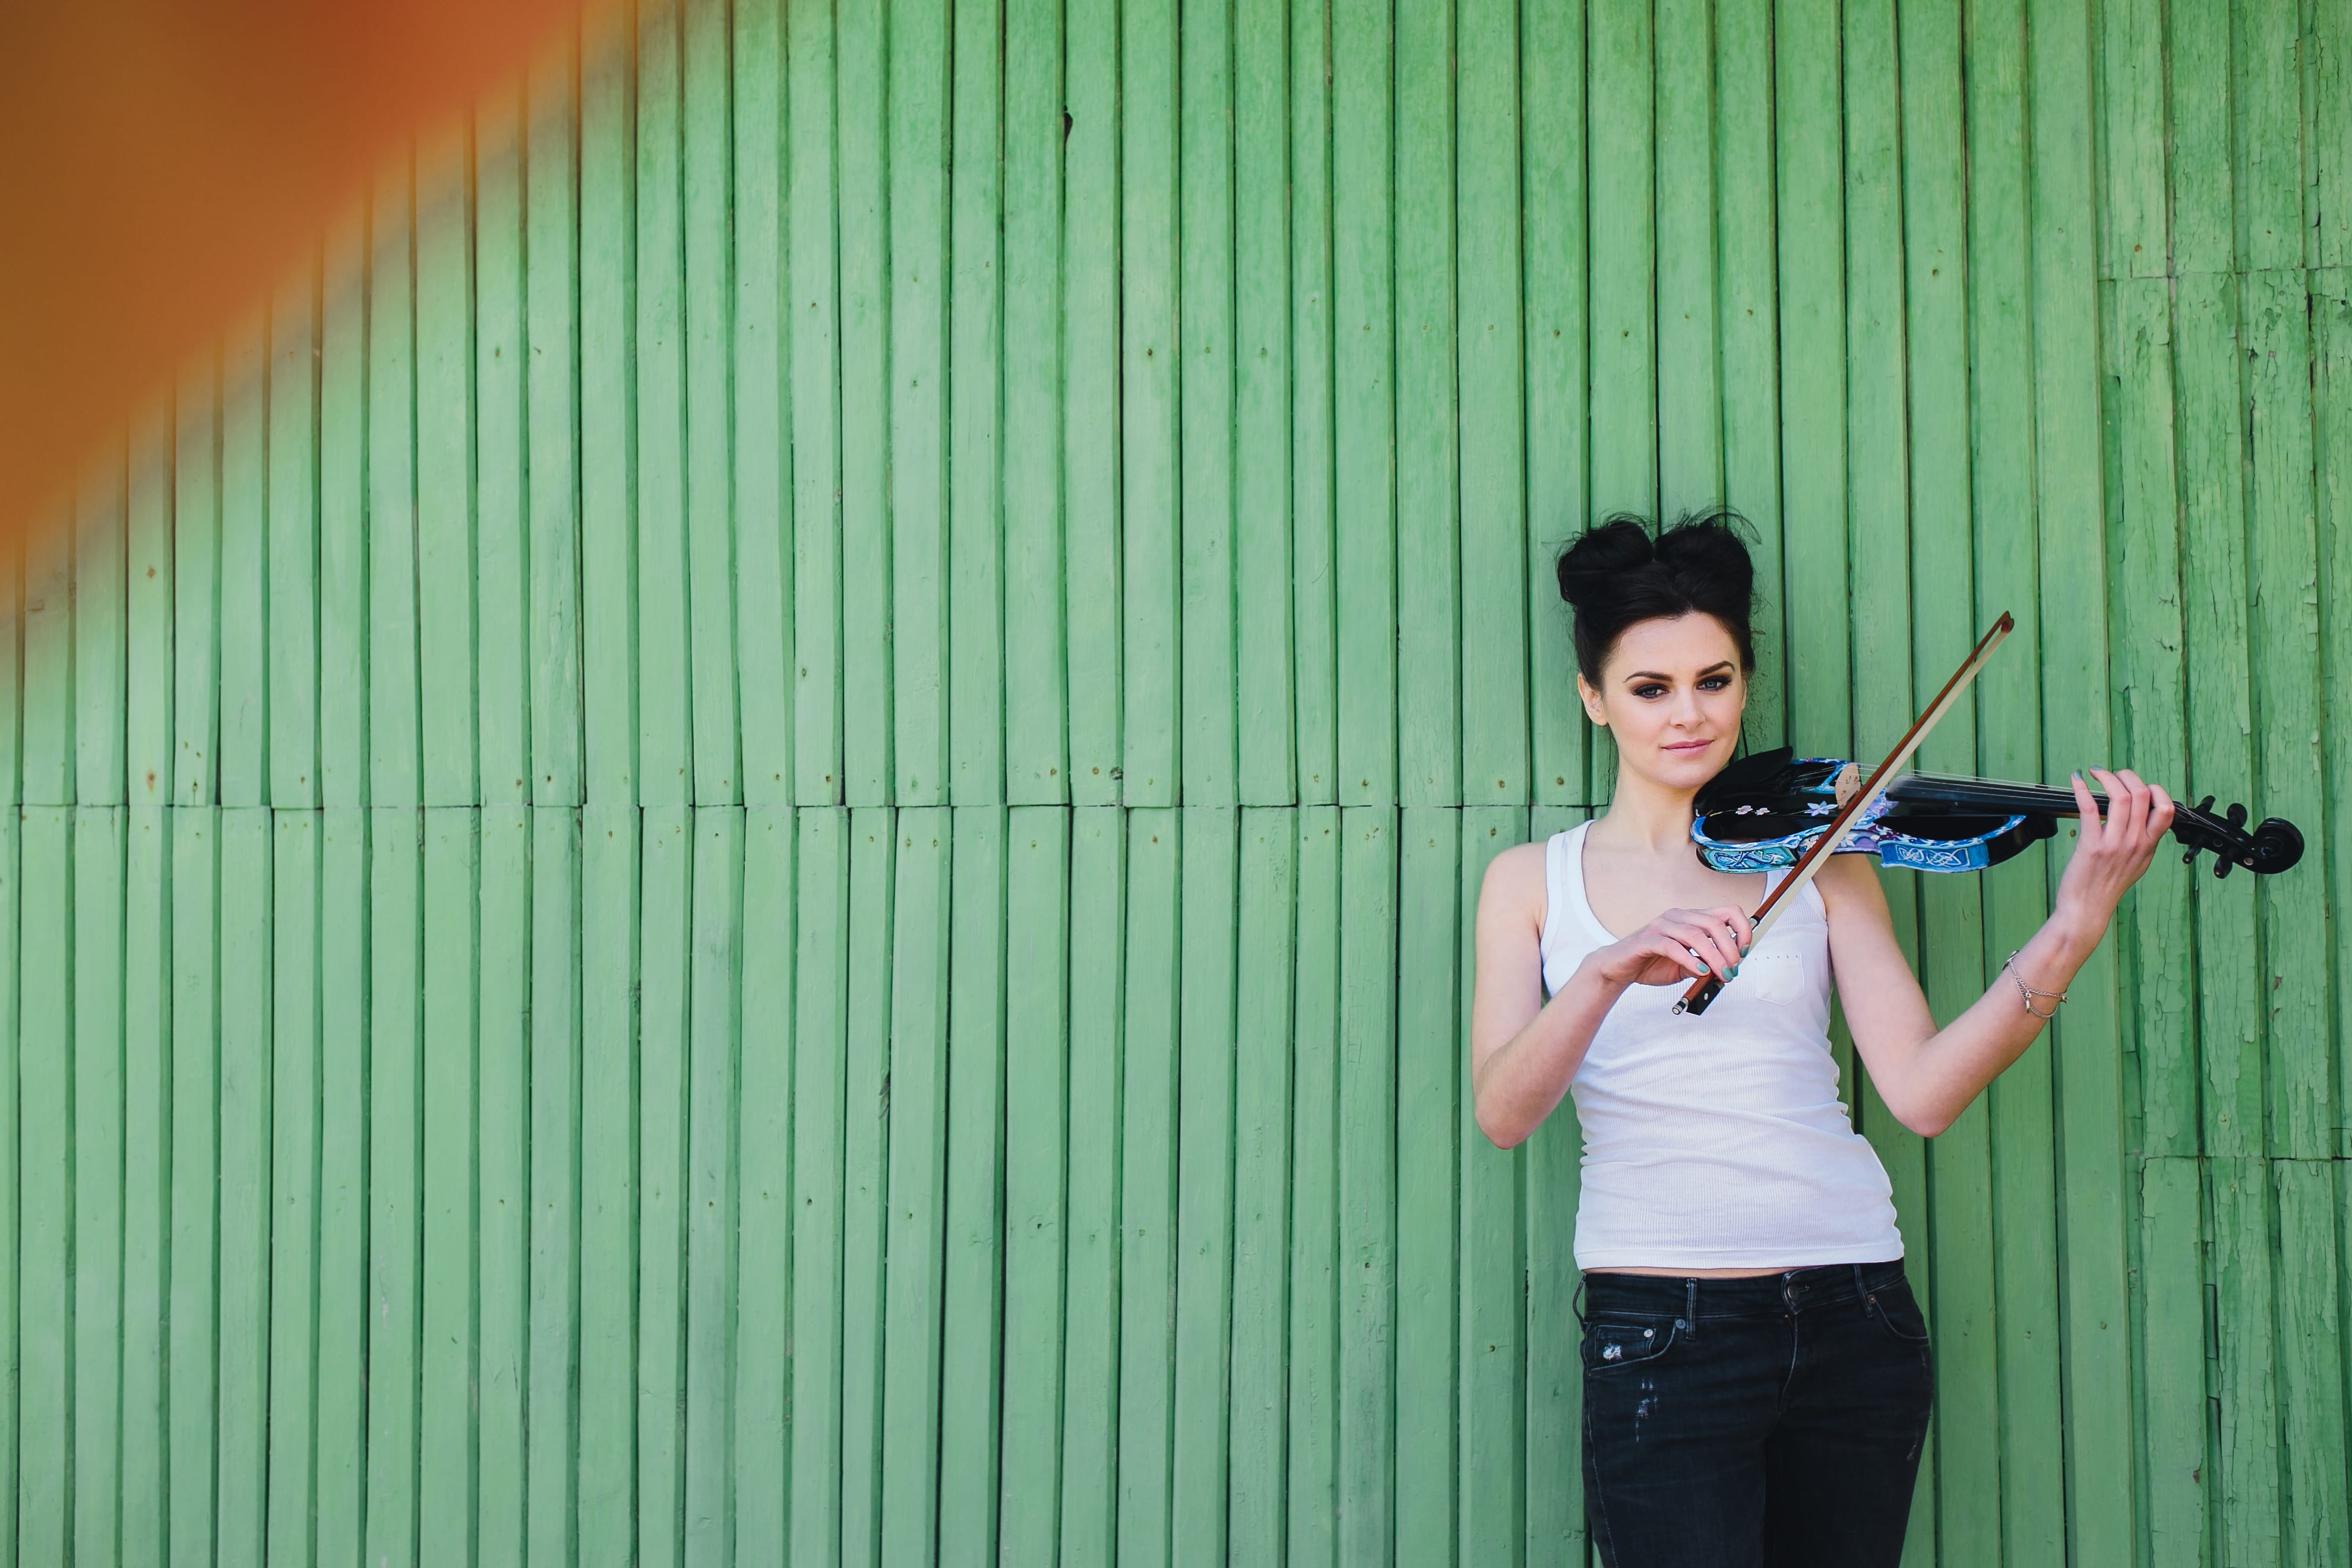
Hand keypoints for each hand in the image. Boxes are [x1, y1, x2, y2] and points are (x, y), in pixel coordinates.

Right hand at [1588, 905, 1754, 989]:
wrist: (1620, 969)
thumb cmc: (1653, 963)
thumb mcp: (1687, 966)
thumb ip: (1706, 964)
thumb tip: (1728, 969)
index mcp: (1691, 918)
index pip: (1727, 912)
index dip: (1742, 930)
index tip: (1745, 952)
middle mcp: (1678, 916)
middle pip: (1714, 924)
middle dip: (1729, 949)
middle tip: (1732, 970)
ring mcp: (1662, 925)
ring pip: (1696, 935)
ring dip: (1714, 957)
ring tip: (1721, 974)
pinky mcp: (1648, 939)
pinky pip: (1674, 947)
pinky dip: (1690, 959)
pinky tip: (1700, 970)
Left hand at [2054, 766, 2175, 930]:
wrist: (2087, 910)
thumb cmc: (2106, 888)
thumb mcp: (2136, 865)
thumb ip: (2142, 842)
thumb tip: (2140, 821)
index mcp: (2148, 846)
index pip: (2166, 809)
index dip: (2155, 790)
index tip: (2139, 785)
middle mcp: (2136, 843)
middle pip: (2142, 795)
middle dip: (2128, 776)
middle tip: (2114, 773)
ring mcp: (2115, 844)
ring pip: (2120, 797)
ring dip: (2107, 777)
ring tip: (2096, 773)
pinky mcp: (2091, 845)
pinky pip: (2089, 808)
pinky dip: (2081, 789)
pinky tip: (2076, 780)